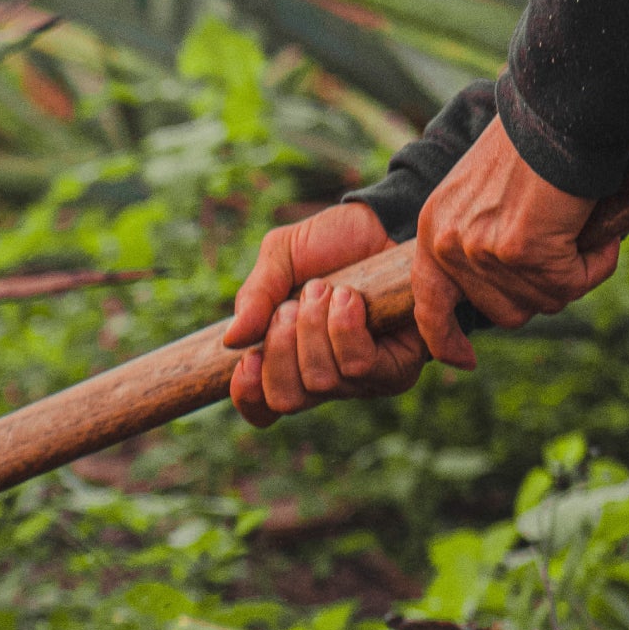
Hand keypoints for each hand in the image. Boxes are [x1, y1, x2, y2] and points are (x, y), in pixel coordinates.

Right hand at [224, 203, 428, 425]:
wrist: (388, 223)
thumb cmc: (334, 243)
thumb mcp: (280, 257)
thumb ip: (255, 297)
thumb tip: (231, 342)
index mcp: (290, 360)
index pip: (263, 406)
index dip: (248, 394)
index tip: (247, 357)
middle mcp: (326, 378)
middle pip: (287, 400)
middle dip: (278, 349)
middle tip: (288, 307)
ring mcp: (362, 379)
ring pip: (321, 381)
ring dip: (313, 328)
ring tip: (323, 290)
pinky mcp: (397, 369)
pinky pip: (357, 366)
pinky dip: (343, 328)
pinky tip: (348, 298)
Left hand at [409, 116, 618, 369]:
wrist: (559, 115)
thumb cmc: (532, 147)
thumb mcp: (483, 195)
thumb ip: (482, 238)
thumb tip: (513, 287)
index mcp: (433, 231)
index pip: (427, 304)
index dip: (446, 338)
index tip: (463, 360)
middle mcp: (449, 245)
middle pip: (502, 312)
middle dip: (542, 291)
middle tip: (566, 252)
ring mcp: (482, 252)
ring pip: (542, 301)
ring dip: (572, 275)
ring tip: (582, 232)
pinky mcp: (521, 252)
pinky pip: (571, 283)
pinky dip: (595, 263)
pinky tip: (599, 231)